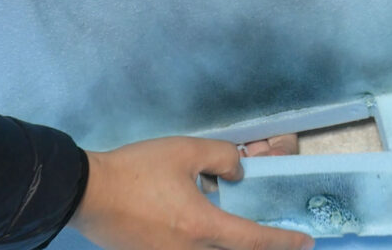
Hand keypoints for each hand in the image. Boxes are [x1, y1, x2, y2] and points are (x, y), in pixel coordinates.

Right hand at [70, 137, 314, 249]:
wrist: (85, 192)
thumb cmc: (137, 170)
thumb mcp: (185, 151)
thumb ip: (222, 157)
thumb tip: (239, 172)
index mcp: (202, 227)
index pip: (253, 241)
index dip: (283, 242)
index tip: (306, 243)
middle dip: (259, 246)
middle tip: (278, 237)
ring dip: (230, 243)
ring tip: (241, 228)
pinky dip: (207, 243)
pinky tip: (205, 225)